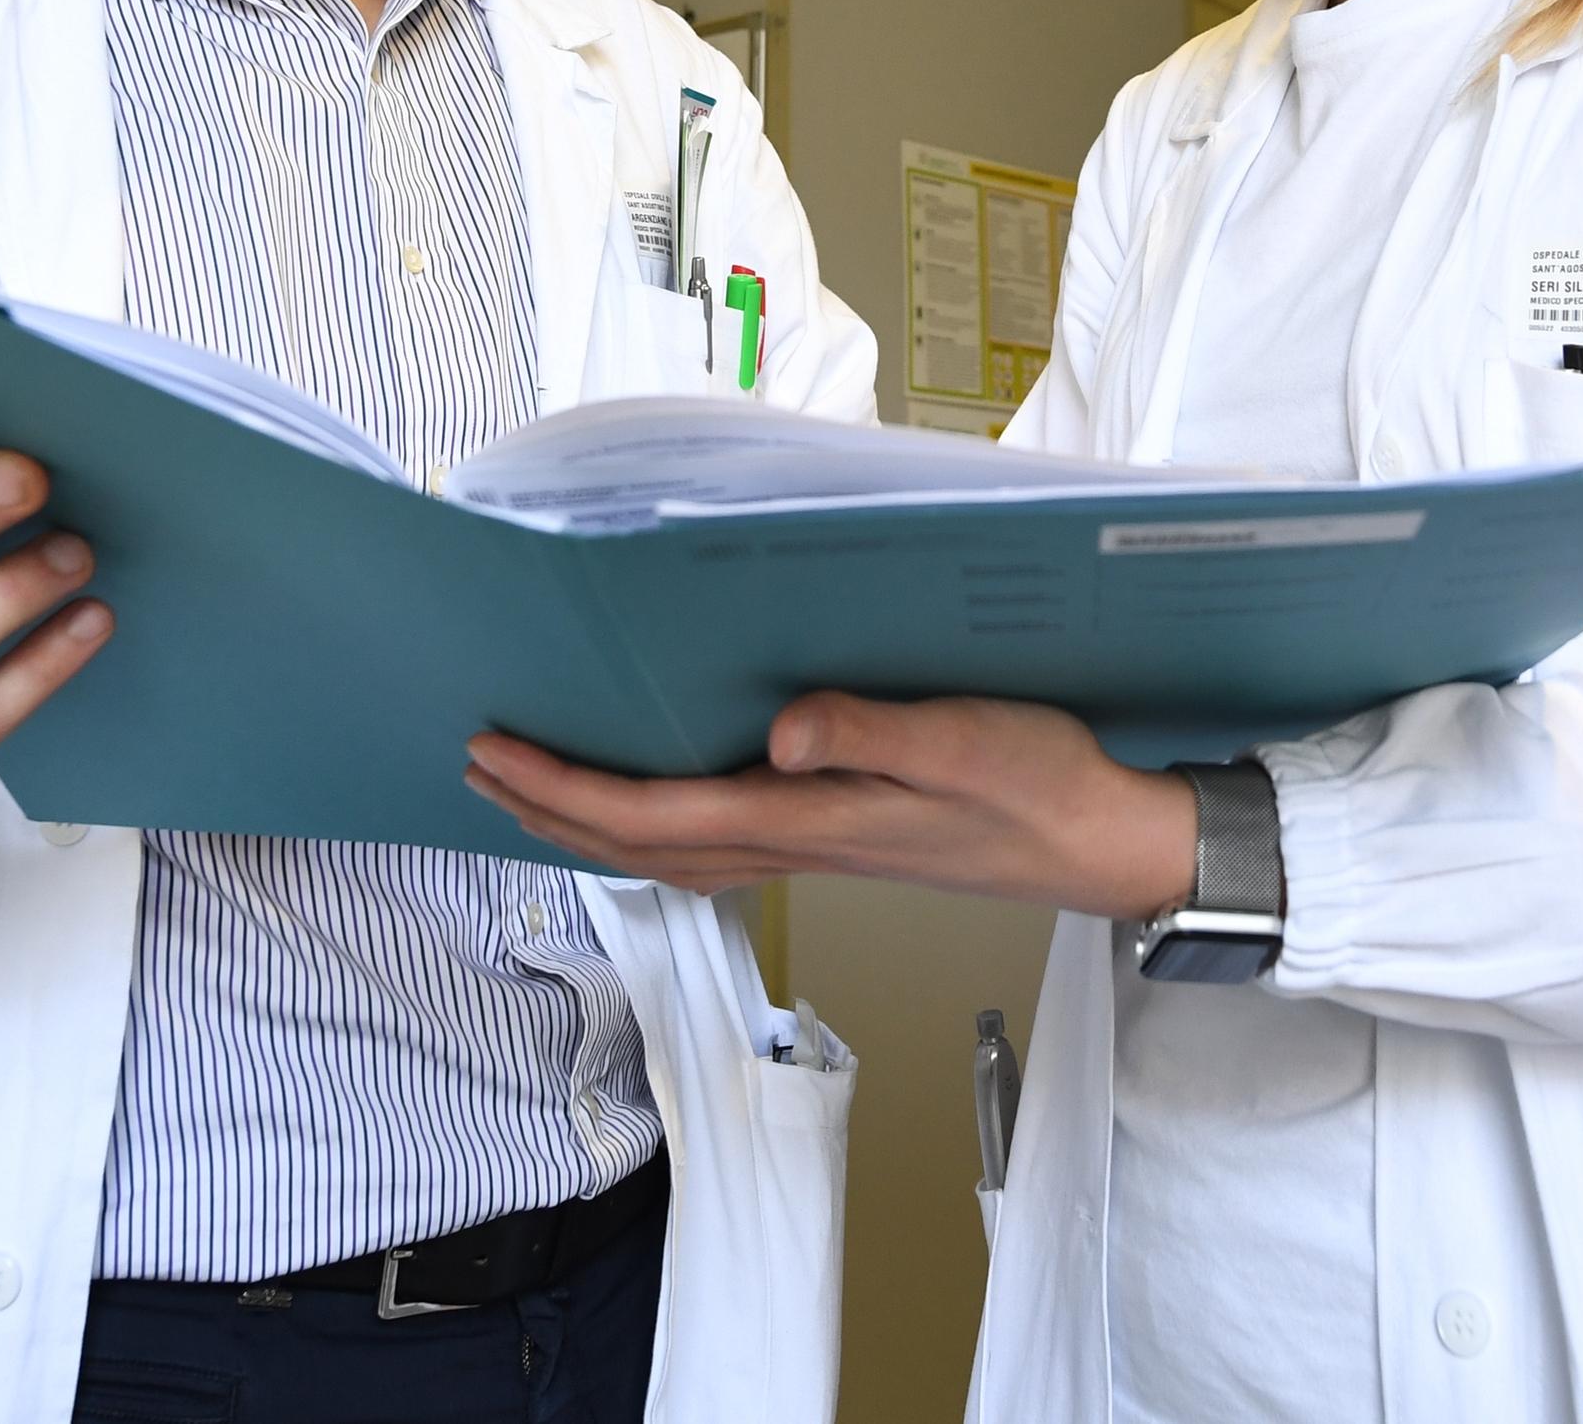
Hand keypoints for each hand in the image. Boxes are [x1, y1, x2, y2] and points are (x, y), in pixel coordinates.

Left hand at [465, 694, 1196, 919]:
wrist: (1104, 843)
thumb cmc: (1041, 786)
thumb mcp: (965, 741)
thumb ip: (872, 733)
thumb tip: (782, 730)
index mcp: (811, 817)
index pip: (654, 815)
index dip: (565, 789)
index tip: (497, 749)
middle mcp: (798, 844)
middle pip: (641, 846)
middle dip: (550, 810)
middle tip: (479, 765)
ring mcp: (817, 849)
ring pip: (671, 851)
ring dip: (591, 825)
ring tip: (532, 790)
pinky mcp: (840, 838)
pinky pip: (716, 843)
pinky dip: (656, 828)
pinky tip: (653, 806)